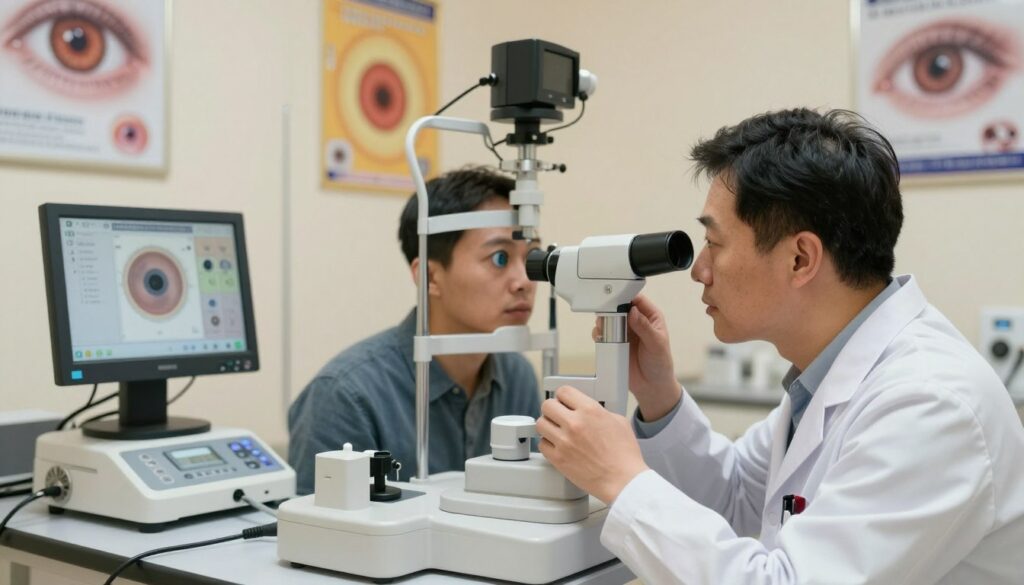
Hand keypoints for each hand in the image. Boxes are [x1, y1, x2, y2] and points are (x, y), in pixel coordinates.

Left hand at [536, 385, 648, 503]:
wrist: (623, 480)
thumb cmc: (624, 455)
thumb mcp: (619, 421)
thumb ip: (599, 411)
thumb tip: (588, 410)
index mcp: (590, 410)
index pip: (564, 391)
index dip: (564, 396)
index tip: (564, 402)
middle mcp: (574, 423)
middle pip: (547, 405)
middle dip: (553, 409)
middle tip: (558, 416)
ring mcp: (564, 441)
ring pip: (540, 424)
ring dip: (548, 426)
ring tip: (556, 431)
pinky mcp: (558, 459)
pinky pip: (542, 444)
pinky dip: (548, 444)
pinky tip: (558, 446)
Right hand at [594, 294, 679, 419]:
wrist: (651, 386)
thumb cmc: (660, 364)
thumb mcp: (656, 344)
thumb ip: (645, 327)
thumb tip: (633, 311)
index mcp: (651, 316)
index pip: (636, 299)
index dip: (626, 295)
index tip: (615, 297)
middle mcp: (636, 321)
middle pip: (619, 306)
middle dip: (611, 308)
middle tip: (605, 312)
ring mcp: (624, 331)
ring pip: (609, 318)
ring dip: (603, 320)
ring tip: (603, 325)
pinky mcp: (614, 342)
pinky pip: (603, 332)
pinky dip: (599, 332)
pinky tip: (601, 336)